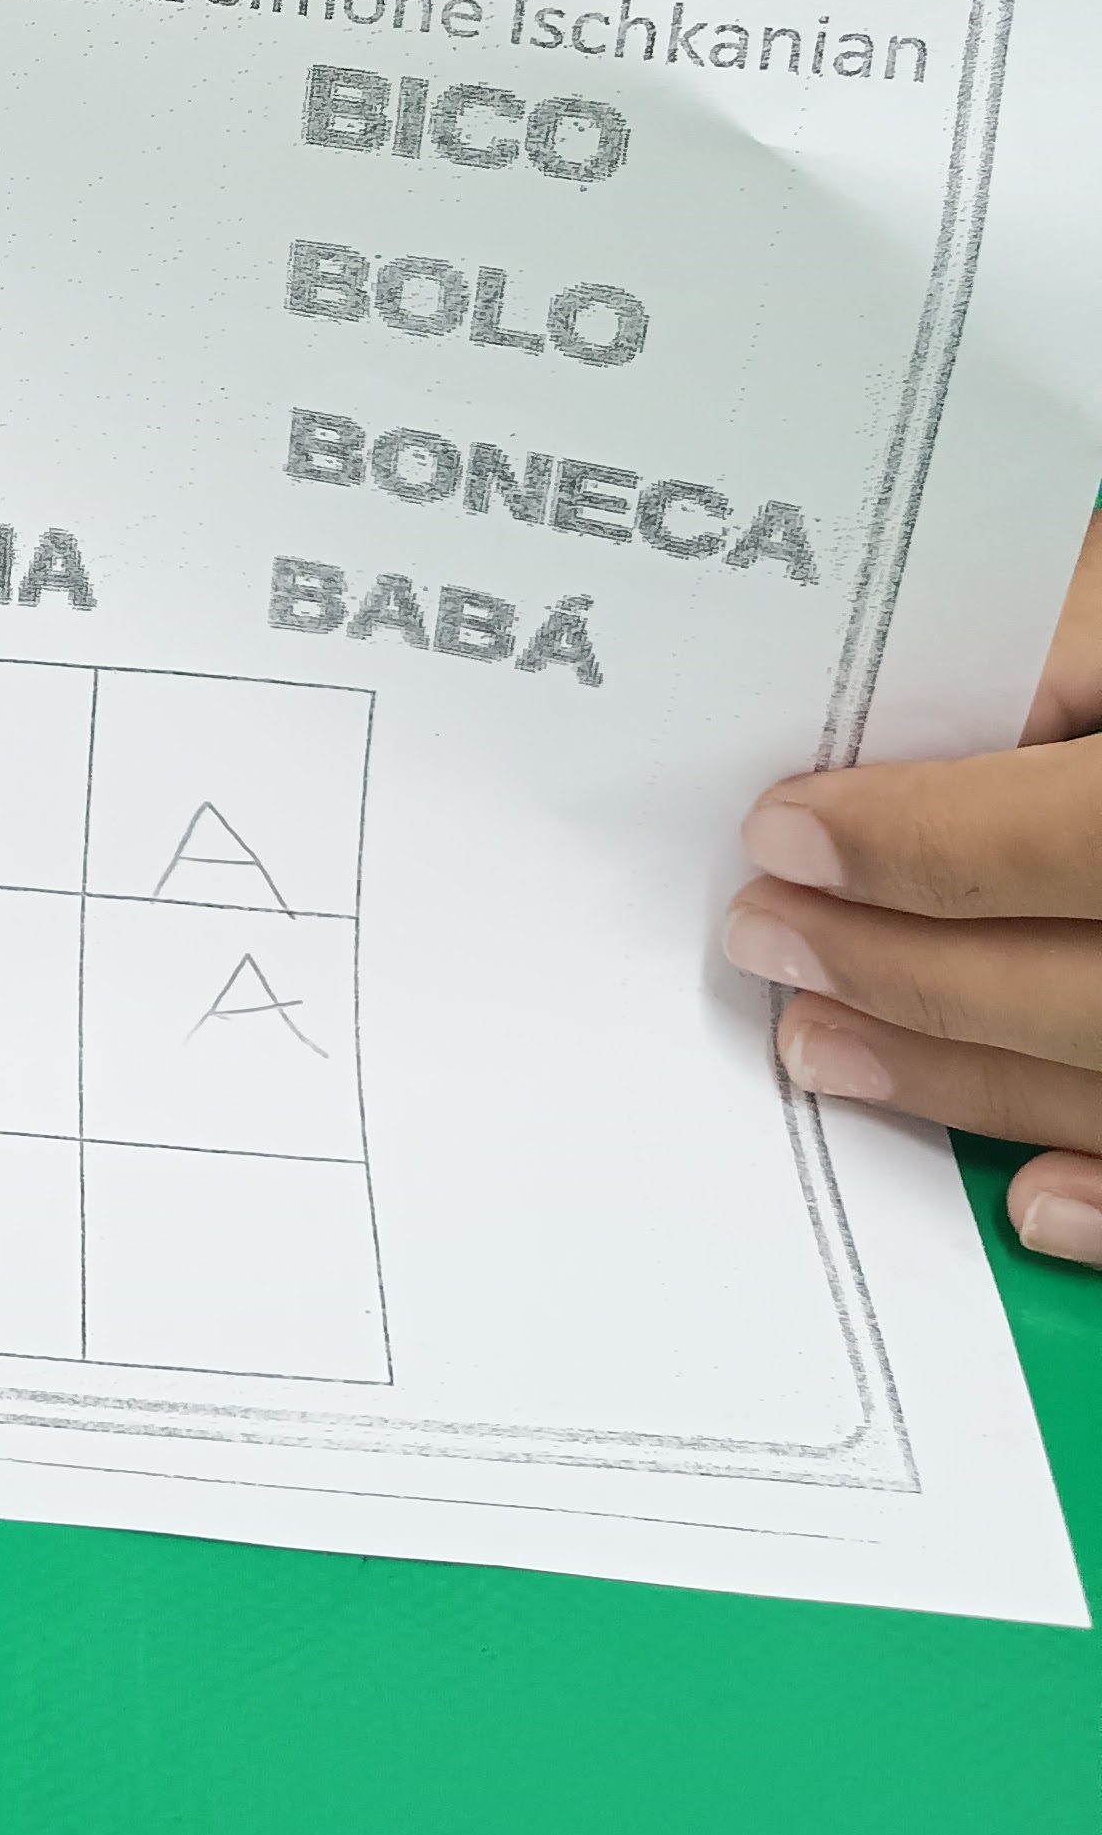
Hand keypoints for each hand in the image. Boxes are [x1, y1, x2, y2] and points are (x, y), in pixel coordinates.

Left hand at [729, 511, 1101, 1272]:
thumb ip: (1059, 640)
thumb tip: (898, 712)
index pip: (1084, 836)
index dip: (928, 844)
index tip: (786, 830)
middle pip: (1093, 986)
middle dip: (907, 972)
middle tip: (765, 932)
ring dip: (961, 1082)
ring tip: (815, 1043)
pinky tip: (1024, 1194)